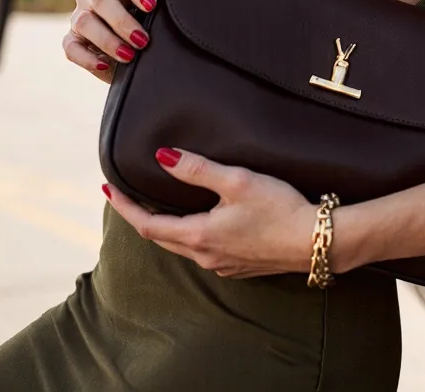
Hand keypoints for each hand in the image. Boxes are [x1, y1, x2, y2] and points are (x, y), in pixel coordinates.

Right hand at [62, 0, 156, 82]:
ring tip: (128, 55)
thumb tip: (164, 22)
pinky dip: (87, 57)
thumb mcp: (149, 15)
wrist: (129, 50)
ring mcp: (78, 15)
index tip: (151, 6)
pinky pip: (71, 47)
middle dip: (122, 21)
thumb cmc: (144, 24)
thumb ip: (154, 12)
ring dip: (107, 40)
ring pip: (84, 21)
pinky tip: (104, 65)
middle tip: (142, 40)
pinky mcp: (71, 38)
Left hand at [103, 148, 316, 278]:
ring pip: (182, 246)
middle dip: (140, 217)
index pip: (147, 224)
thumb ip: (199, 169)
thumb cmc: (279, 209)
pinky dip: (189, 235)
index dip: (125, 207)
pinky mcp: (240, 267)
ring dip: (165, 228)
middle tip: (126, 196)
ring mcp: (223, 265)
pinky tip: (201, 223)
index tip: (108, 189)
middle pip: (161, 238)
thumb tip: (163, 157)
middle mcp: (206, 256)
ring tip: (159, 206)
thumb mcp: (238, 181)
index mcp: (199, 235)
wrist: (315, 241)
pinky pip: (203, 252)